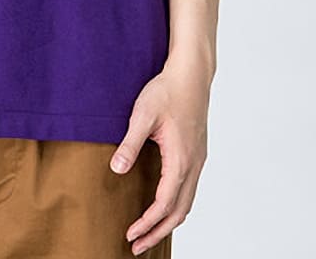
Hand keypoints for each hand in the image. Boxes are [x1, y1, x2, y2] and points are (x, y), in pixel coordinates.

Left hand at [109, 60, 209, 254]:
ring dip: (168, 221)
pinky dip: (177, 206)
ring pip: (187, 202)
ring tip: (149, 232)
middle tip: (137, 245)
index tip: (130, 234)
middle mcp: (194, 164)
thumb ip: (129, 144)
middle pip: (179, 211)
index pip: (164, 204)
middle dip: (158, 231)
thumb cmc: (167, 90)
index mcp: (181, 159)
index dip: (147, 223)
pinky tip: (164, 205)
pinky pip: (189, 189)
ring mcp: (198, 160)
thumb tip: (116, 170)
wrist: (191, 74)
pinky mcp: (197, 154)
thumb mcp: (142, 115)